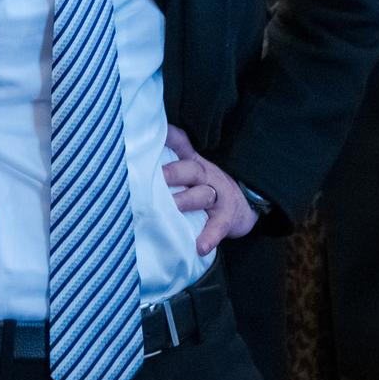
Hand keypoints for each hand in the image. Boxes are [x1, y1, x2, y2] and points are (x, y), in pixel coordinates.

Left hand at [160, 125, 257, 254]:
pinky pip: (217, 226)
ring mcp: (217, 196)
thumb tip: (133, 158)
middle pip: (190, 169)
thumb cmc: (206, 186)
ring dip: (185, 201)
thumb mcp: (192, 170)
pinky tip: (199, 246)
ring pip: (201, 195)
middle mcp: (205, 175)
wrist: (245, 205)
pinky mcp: (226, 218)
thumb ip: (170, 163)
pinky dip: (209, 237)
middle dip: (172, 173)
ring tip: (170, 208)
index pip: (181, 144)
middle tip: (154, 177)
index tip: (153, 133)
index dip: (169, 137)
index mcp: (193, 162)